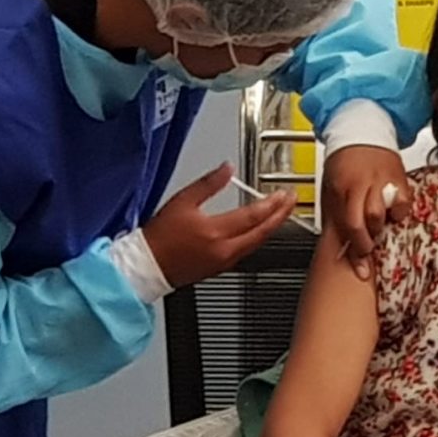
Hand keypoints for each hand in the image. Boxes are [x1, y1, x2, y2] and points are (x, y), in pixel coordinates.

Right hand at [144, 163, 295, 286]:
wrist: (145, 267)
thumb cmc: (160, 238)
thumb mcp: (182, 201)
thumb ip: (208, 183)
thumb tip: (227, 168)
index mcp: (216, 232)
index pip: (253, 216)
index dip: (272, 204)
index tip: (283, 194)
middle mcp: (224, 250)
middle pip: (262, 232)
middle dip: (281, 216)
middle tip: (292, 202)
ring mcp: (224, 261)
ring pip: (257, 243)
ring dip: (272, 227)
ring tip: (281, 213)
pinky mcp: (220, 268)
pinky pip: (247, 251)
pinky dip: (259, 238)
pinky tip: (261, 230)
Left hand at [321, 146, 410, 277]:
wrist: (360, 128)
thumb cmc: (343, 160)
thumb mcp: (332, 187)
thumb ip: (337, 215)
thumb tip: (340, 246)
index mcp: (342, 187)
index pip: (348, 226)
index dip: (355, 253)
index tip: (361, 270)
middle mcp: (362, 183)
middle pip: (367, 222)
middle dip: (368, 241)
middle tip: (367, 244)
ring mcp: (382, 180)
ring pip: (384, 214)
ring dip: (381, 227)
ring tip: (377, 225)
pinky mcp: (399, 177)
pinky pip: (402, 204)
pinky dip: (398, 213)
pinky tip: (392, 211)